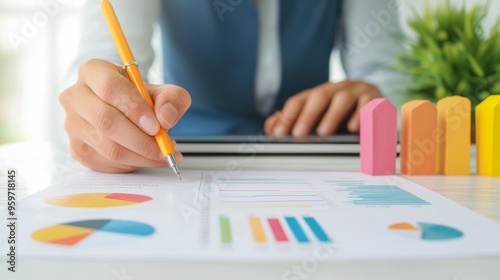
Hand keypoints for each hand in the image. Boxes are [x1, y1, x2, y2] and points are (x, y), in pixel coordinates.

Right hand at [59, 59, 190, 172]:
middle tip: (164, 147)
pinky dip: (133, 164)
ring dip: (141, 156)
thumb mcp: (164, 92)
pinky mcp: (77, 149)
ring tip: (163, 154)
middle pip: (107, 121)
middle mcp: (75, 96)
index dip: (134, 108)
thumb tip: (166, 117)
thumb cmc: (142, 99)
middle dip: (141, 139)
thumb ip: (172, 99)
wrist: (126, 113)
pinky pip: (107, 163)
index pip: (110, 88)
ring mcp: (72, 125)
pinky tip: (147, 158)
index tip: (157, 126)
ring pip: (108, 147)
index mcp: (93, 71)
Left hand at [264, 80, 382, 135]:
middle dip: (307, 115)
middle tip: (298, 134)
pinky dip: (361, 117)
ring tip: (323, 132)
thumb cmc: (343, 115)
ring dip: (332, 116)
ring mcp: (358, 92)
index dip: (288, 116)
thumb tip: (271, 128)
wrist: (377, 103)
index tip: (279, 134)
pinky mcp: (377, 100)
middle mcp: (338, 89)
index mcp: (320, 93)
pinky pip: (368, 106)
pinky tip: (354, 129)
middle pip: (320, 97)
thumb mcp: (318, 118)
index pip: (299, 101)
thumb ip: (293, 121)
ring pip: (343, 99)